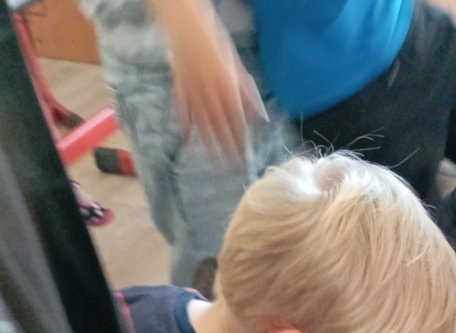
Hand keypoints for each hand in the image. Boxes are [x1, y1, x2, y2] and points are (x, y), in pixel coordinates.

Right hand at [152, 0, 265, 162]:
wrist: (186, 25)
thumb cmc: (215, 42)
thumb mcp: (237, 66)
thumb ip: (247, 93)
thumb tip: (260, 117)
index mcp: (228, 89)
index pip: (238, 123)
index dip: (242, 142)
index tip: (246, 158)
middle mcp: (211, 95)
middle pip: (221, 128)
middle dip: (228, 149)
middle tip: (234, 168)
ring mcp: (193, 93)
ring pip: (203, 124)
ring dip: (210, 145)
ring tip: (215, 162)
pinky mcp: (179, 89)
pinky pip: (183, 113)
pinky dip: (185, 128)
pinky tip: (187, 142)